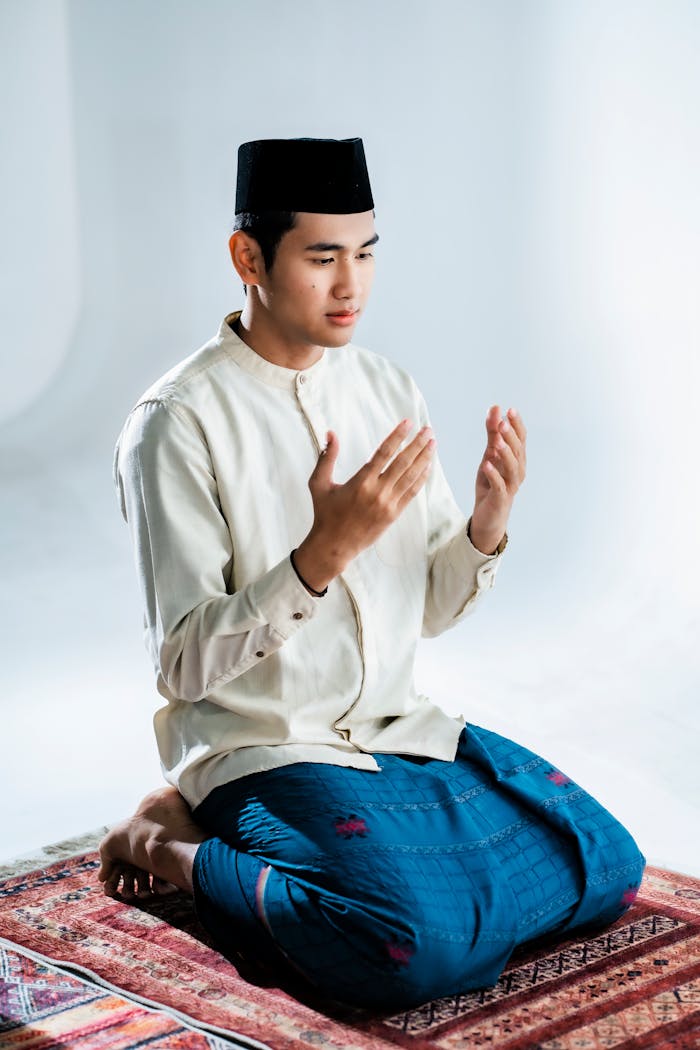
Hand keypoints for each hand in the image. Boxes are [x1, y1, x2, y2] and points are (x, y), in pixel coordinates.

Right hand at [294, 420, 434, 591]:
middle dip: (417, 444)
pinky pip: (411, 493)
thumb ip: (326, 457)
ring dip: (424, 459)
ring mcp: (388, 504)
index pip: (384, 453)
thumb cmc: (325, 513)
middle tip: (428, 429)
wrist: (334, 545)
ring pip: (411, 476)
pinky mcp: (393, 514)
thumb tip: (331, 433)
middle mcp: (377, 492)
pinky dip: (421, 478)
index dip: (398, 436)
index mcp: (361, 482)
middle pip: (403, 462)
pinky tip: (427, 466)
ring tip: (432, 444)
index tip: (408, 423)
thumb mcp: (319, 483)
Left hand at [470, 406, 525, 553]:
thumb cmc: (491, 484)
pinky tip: (487, 464)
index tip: (510, 410)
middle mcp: (518, 471)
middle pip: (518, 451)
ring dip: (505, 453)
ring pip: (512, 467)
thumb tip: (495, 409)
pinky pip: (499, 485)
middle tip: (502, 422)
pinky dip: (494, 474)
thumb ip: (493, 434)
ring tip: (496, 441)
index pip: (521, 439)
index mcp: (517, 459)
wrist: (488, 515)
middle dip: (510, 436)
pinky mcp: (501, 498)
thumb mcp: (490, 455)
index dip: (517, 425)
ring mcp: (511, 485)